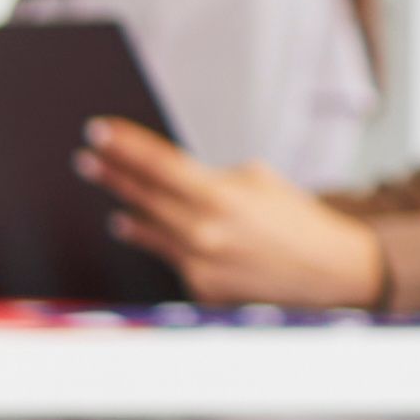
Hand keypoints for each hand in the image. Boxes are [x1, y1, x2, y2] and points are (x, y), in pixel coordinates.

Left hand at [81, 119, 387, 307]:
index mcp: (219, 196)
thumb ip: (212, 178)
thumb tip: (172, 175)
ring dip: (127, 210)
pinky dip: (154, 238)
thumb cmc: (297, 221)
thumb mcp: (260, 182)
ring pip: (148, 229)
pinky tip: (133, 225)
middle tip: (87, 159)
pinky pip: (169, 256)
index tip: (98, 132)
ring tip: (108, 192)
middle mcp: (202, 232)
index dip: (124, 147)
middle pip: (143, 196)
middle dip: (113, 174)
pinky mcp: (199, 288)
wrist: (331, 272)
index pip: (158, 164)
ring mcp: (197, 263)